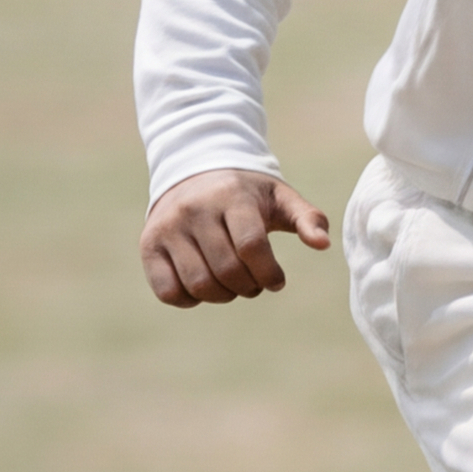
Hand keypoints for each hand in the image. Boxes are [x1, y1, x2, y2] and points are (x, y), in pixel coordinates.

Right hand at [137, 166, 334, 306]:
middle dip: (250, 287)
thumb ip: (308, 218)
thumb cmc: (248, 194)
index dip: (270, 273)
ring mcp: (167, 227)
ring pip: (198, 284)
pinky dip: (191, 300)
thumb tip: (323, 244)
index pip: (251, 246)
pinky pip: (167, 291)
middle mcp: (193, 210)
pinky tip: (205, 287)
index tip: (277, 281)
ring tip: (233, 285)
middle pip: (227, 270)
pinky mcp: (149, 245)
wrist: (194, 172)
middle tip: (255, 283)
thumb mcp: (281, 198)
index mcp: (230, 197)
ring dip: (224, 296)